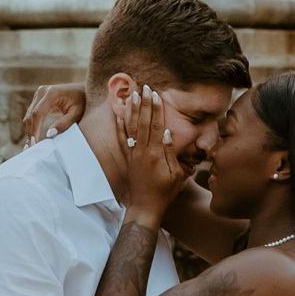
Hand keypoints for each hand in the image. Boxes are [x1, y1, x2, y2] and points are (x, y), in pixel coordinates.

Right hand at [21, 84, 85, 144]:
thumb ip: (64, 123)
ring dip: (29, 130)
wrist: (85, 90)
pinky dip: (32, 126)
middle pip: (31, 115)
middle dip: (30, 132)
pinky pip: (32, 114)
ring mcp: (39, 94)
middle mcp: (42, 91)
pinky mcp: (39, 99)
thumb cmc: (83, 102)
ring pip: (29, 115)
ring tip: (30, 146)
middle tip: (30, 148)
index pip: (38, 113)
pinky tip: (32, 138)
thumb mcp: (77, 113)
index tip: (35, 143)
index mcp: (51, 93)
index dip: (35, 129)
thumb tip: (49, 134)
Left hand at [113, 82, 195, 225]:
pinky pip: (121, 140)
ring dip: (131, 110)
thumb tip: (166, 132)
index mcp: (155, 154)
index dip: (155, 109)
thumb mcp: (175, 174)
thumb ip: (170, 153)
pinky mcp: (127, 159)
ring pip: (130, 128)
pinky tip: (118, 115)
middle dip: (144, 104)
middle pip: (142, 123)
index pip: (155, 126)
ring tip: (131, 94)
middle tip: (144, 87)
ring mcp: (132, 155)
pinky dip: (119, 127)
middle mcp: (141, 152)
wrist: (145, 207)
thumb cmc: (165, 192)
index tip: (155, 95)